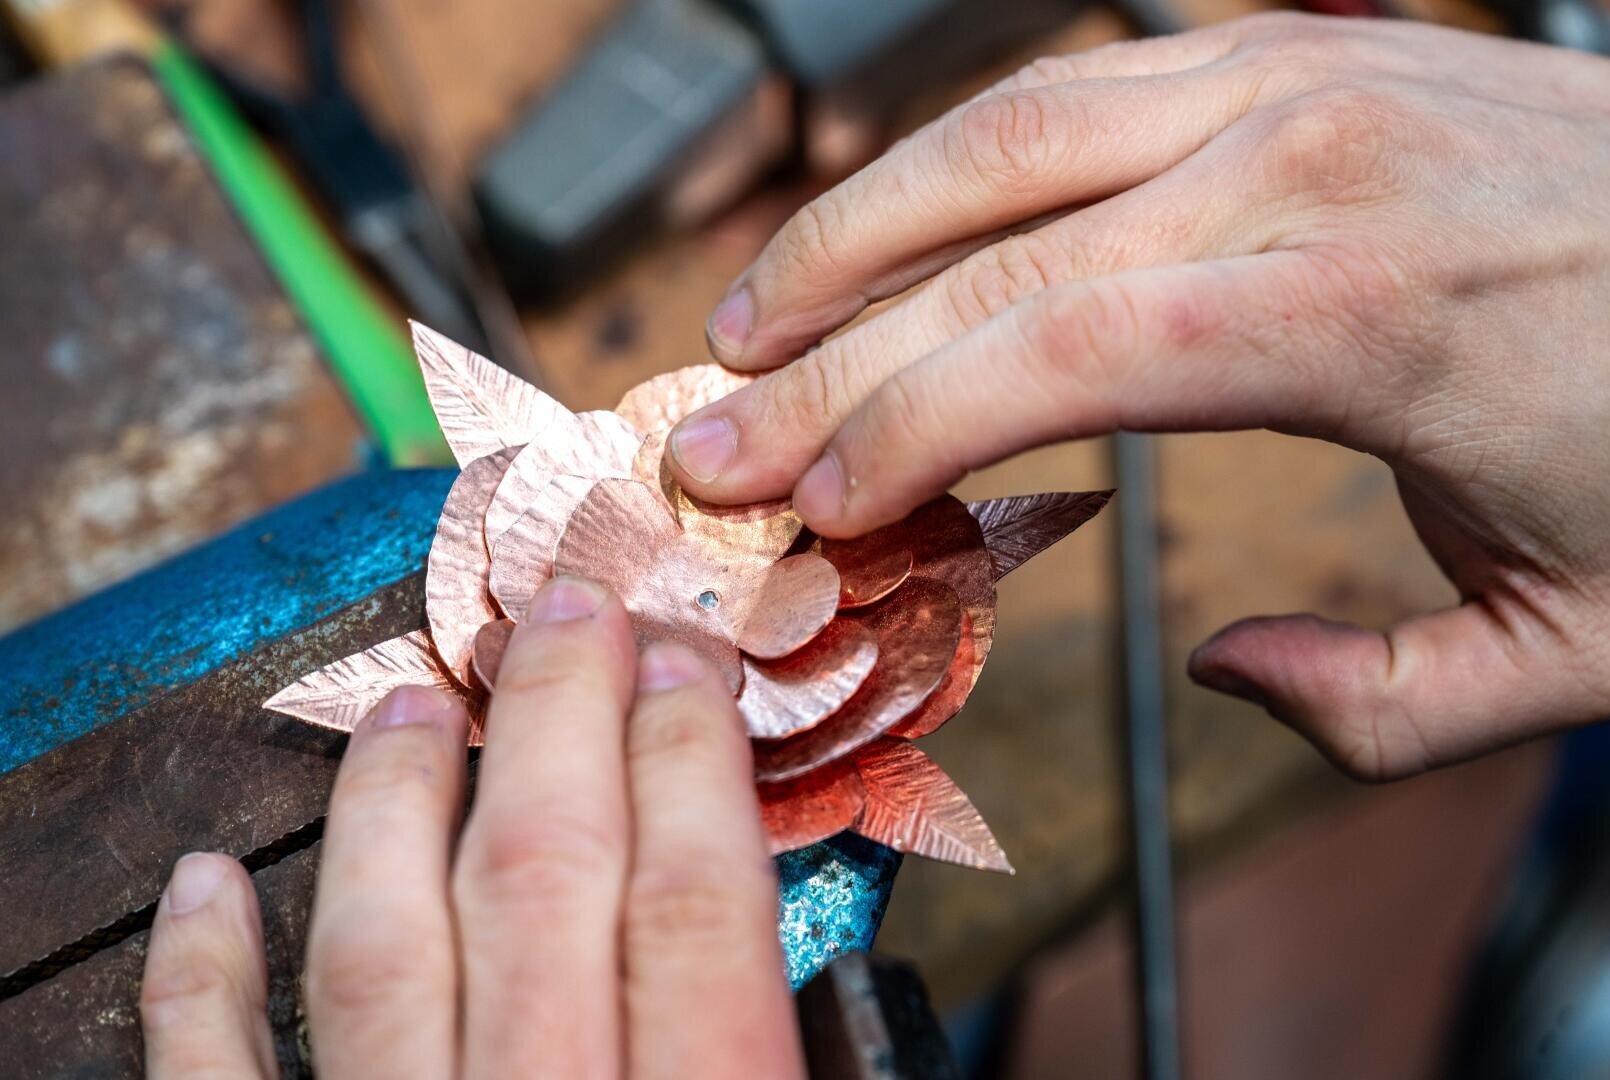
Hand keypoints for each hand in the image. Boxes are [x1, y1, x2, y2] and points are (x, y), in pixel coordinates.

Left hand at [138, 577, 802, 1077]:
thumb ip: (802, 1065)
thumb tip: (823, 978)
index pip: (694, 902)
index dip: (692, 756)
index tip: (688, 661)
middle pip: (544, 878)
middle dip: (561, 719)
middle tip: (567, 610)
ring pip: (385, 949)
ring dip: (395, 805)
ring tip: (408, 702)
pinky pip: (228, 1078)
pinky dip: (205, 980)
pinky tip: (203, 891)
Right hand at [663, 14, 1609, 779]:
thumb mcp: (1573, 645)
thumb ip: (1377, 702)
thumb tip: (1227, 670)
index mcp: (1371, 311)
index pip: (1058, 353)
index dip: (903, 429)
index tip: (810, 506)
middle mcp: (1315, 162)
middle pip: (995, 249)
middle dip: (824, 354)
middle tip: (709, 434)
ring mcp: (1303, 76)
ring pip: (1009, 129)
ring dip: (858, 226)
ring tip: (754, 316)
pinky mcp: (1299, 47)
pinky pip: (1079, 82)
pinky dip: (957, 157)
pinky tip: (893, 222)